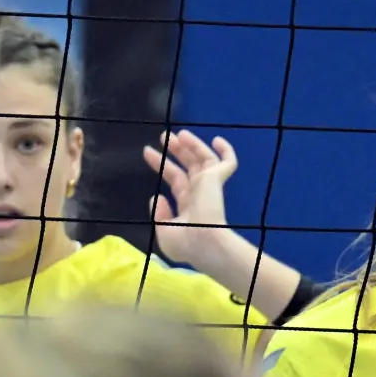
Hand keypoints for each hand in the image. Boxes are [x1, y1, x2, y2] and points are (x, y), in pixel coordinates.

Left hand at [142, 129, 236, 264]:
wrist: (204, 242)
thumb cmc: (185, 242)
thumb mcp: (164, 232)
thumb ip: (159, 214)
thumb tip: (157, 197)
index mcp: (188, 206)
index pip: (176, 180)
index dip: (162, 165)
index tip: (147, 151)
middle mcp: (199, 193)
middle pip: (187, 166)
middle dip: (176, 151)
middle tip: (164, 137)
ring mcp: (209, 185)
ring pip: (203, 159)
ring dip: (192, 145)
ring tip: (178, 134)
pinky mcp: (216, 179)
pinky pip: (228, 162)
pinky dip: (226, 151)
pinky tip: (217, 140)